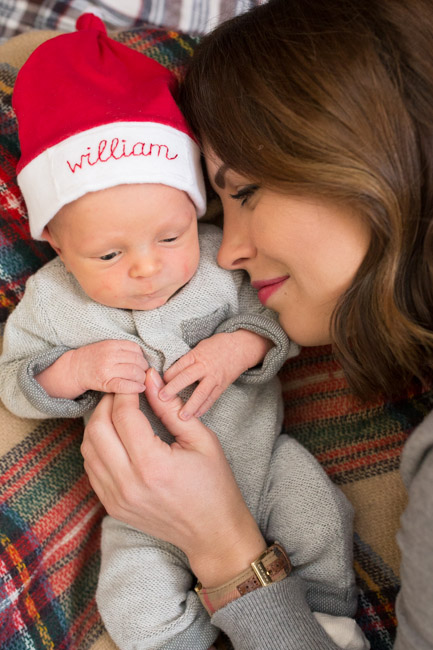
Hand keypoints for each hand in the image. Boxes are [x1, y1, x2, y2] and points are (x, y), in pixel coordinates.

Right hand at [36, 340, 147, 398]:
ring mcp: (107, 369)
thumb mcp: (107, 346)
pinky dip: (135, 388)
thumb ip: (123, 348)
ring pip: (134, 373)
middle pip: (137, 361)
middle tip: (143, 373)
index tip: (141, 363)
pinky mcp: (105, 383)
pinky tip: (139, 388)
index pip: (136, 349)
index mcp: (112, 344)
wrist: (74, 369)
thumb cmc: (94, 357)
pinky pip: (125, 385)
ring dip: (141, 378)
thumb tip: (144, 355)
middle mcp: (110, 355)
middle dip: (144, 369)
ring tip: (140, 381)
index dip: (142, 357)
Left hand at [81, 368, 265, 586]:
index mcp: (153, 465)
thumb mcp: (201, 439)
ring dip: (98, 423)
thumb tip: (150, 378)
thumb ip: (171, 408)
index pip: (123, 415)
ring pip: (88, 448)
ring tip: (117, 411)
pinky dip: (97, 446)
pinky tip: (115, 436)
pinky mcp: (112, 506)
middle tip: (122, 392)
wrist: (212, 532)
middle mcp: (128, 483)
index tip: (135, 380)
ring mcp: (116, 498)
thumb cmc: (214, 484)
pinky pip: (92, 468)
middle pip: (97, 429)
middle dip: (106, 403)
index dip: (126, 392)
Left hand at [161, 330, 271, 419]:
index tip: (156, 384)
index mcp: (196, 355)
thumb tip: (167, 373)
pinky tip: (196, 416)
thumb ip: (186, 360)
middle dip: (173, 388)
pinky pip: (212, 398)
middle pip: (187, 377)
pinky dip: (204, 408)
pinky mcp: (222, 386)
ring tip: (181, 417)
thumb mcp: (199, 347)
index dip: (167, 375)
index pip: (179, 366)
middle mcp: (205, 366)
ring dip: (190, 405)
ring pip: (201, 392)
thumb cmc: (216, 346)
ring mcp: (214, 377)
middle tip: (161, 398)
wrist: (241, 347)